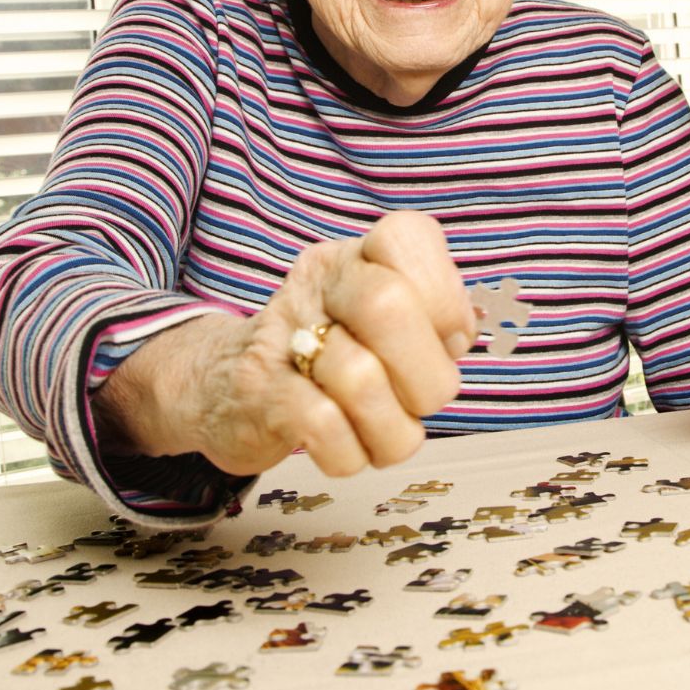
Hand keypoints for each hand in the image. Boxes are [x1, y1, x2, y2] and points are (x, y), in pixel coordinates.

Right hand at [96, 211, 477, 477]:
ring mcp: (283, 335)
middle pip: (388, 307)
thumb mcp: (381, 320)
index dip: (444, 296)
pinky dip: (351, 453)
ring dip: (392, 429)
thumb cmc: (326, 355)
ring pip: (361, 380)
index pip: (406, 236)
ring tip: (383, 430)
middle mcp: (318, 284)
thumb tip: (467, 328)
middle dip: (428, 374)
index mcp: (356, 257)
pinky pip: (324, 426)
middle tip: (422, 400)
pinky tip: (346, 447)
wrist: (223, 386)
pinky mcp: (259, 391)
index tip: (448, 338)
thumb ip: (433, 317)